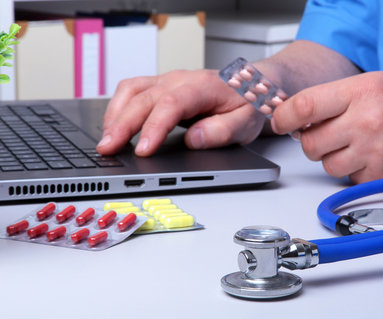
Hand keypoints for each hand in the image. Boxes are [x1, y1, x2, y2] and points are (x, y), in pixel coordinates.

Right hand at [97, 69, 265, 155]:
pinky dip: (118, 108)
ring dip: (115, 114)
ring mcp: (168, 80)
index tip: (143, 150)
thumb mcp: (246, 122)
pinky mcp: (160, 85)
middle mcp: (181, 79)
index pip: (171, 104)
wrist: (251, 84)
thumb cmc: (247, 103)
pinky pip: (132, 90)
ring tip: (106, 141)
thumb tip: (194, 140)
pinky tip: (114, 126)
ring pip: (131, 90)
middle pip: (143, 97)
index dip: (154, 127)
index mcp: (203, 87)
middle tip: (107, 149)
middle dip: (122, 124)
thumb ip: (222, 131)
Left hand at [271, 71, 382, 182]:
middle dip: (312, 142)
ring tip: (362, 145)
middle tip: (329, 135)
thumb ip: (341, 98)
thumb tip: (302, 116)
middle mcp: (366, 122)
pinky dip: (358, 173)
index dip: (283, 117)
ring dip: (336, 158)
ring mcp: (374, 154)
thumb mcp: (381, 84)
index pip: (303, 107)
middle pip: (310, 144)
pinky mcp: (382, 179)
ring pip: (327, 166)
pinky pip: (350, 180)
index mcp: (363, 91)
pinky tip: (378, 159)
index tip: (280, 121)